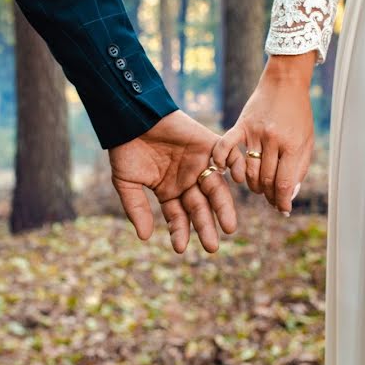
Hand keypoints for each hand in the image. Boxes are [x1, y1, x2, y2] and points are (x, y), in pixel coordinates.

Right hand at [109, 110, 236, 252]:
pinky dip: (235, 167)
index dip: (179, 232)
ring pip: (216, 189)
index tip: (180, 249)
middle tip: (212, 246)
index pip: (178, 217)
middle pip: (201, 207)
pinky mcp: (210, 144)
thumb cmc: (126, 148)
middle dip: (206, 226)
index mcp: (170, 192)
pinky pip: (227, 158)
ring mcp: (200, 163)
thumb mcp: (127, 183)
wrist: (132, 116)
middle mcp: (188, 181)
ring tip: (228, 226)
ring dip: (223, 207)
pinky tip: (238, 181)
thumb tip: (145, 238)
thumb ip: (137, 208)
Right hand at [212, 52, 315, 214]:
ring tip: (259, 187)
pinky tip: (226, 173)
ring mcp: (255, 132)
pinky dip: (224, 162)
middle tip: (271, 198)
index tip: (283, 209)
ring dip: (253, 185)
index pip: (283, 183)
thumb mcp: (307, 141)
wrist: (285, 83)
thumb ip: (299, 168)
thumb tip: (288, 196)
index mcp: (292, 144)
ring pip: (248, 170)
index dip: (282, 201)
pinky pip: (227, 147)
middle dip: (269, 195)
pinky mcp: (241, 125)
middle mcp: (273, 139)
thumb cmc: (299, 114)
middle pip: (265, 180)